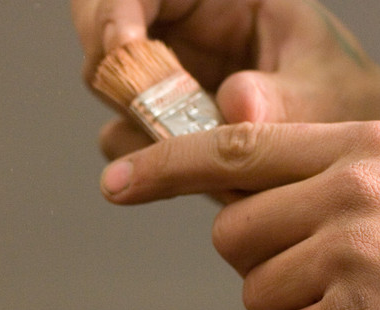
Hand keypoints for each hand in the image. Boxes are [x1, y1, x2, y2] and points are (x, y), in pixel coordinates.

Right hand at [72, 0, 379, 159]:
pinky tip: (191, 165)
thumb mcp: (325, 92)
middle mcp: (180, 31)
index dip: (116, 13)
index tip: (122, 50)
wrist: (337, 160)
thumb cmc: (338, 103)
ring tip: (190, 141)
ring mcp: (162, 79)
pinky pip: (122, 137)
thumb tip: (238, 103)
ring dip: (134, 118)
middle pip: (100, 27)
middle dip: (110, 62)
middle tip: (137, 100)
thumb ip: (283, 99)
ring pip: (107, 86)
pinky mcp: (154, 125)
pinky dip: (143, 156)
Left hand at [101, 121, 379, 309]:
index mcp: (364, 148)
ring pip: (257, 295)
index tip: (116, 182)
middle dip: (268, 267)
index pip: (239, 149)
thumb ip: (319, 186)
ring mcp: (356, 254)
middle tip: (332, 279)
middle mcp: (357, 191)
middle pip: (234, 237)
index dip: (167, 165)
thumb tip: (233, 200)